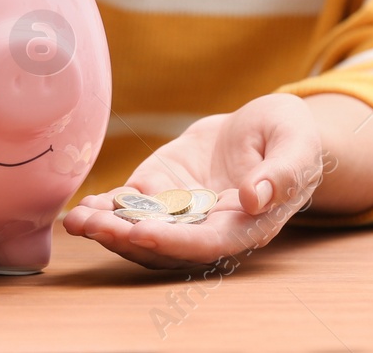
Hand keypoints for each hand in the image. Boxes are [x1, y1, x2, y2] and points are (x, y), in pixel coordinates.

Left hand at [63, 94, 328, 269]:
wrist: (266, 128)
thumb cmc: (291, 138)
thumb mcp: (297, 145)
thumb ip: (282, 173)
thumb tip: (254, 198)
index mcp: (246, 225)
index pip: (207, 244)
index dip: (174, 241)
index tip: (141, 231)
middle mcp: (209, 227)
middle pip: (165, 244)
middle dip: (126, 239)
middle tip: (92, 226)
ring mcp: (182, 211)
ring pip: (141, 230)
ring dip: (107, 229)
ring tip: (75, 220)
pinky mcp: (162, 190)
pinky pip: (131, 206)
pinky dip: (105, 209)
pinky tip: (80, 207)